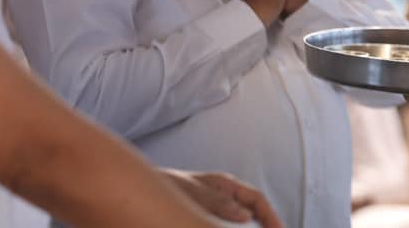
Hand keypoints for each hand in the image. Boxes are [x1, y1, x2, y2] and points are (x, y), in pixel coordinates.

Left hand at [160, 169, 283, 227]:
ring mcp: (213, 209)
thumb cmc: (166, 185)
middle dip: (262, 226)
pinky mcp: (201, 218)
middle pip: (250, 213)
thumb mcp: (194, 190)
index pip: (256, 199)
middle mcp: (223, 197)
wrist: (138, 192)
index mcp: (225, 185)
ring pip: (236, 222)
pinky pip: (220, 224)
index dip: (270, 216)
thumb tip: (246, 215)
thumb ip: (218, 202)